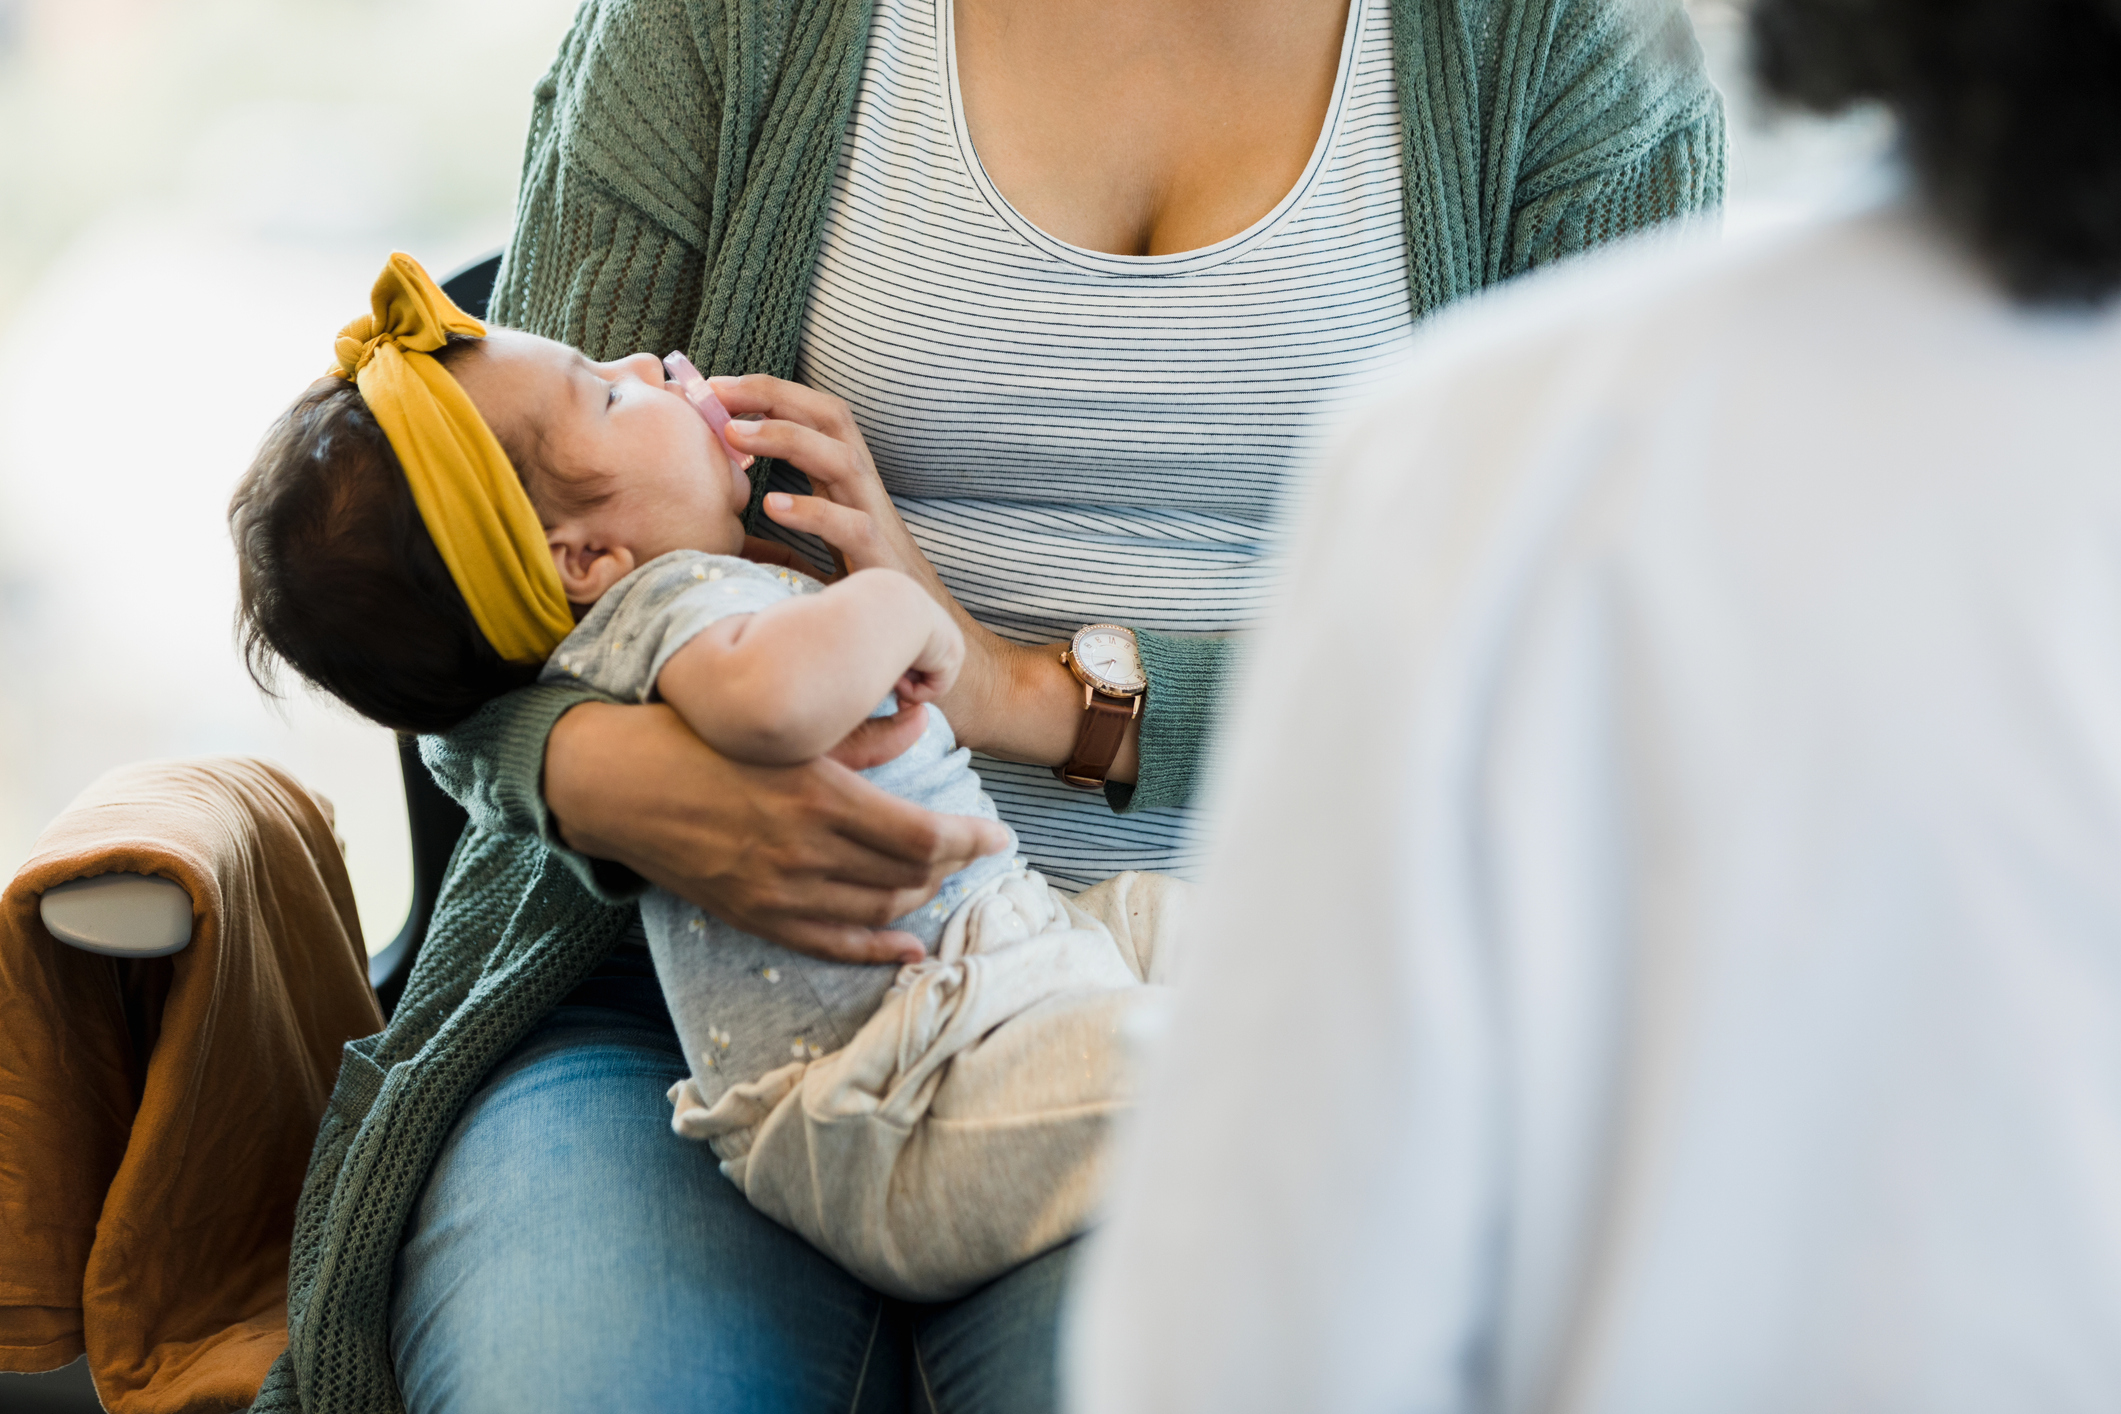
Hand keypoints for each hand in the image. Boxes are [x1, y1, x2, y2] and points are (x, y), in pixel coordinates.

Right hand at [546, 701, 1010, 962]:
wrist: (620, 784)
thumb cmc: (703, 739)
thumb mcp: (786, 727)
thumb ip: (862, 734)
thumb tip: (926, 725)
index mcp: (820, 798)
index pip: (925, 835)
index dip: (972, 841)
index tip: (1000, 836)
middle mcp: (805, 853)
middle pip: (909, 874)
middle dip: (953, 865)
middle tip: (972, 849)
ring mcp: (779, 893)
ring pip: (878, 909)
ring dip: (920, 896)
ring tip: (940, 877)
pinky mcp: (756, 917)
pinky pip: (832, 945)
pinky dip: (878, 950)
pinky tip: (908, 947)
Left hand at [712, 376, 1016, 740]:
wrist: (950, 667)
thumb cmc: (878, 619)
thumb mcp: (819, 570)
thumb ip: (781, 548)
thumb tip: (719, 541)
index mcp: (852, 492)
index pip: (817, 420)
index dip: (770, 396)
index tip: (714, 390)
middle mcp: (869, 499)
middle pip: (831, 418)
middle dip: (772, 394)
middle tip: (715, 389)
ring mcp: (882, 529)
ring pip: (842, 459)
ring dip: (785, 436)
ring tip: (733, 433)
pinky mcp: (888, 571)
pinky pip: (853, 529)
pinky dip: (814, 512)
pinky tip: (774, 506)